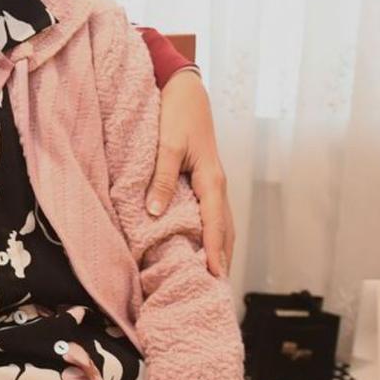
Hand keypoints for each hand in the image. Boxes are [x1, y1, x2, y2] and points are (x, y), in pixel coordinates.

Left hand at [145, 70, 234, 277]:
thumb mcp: (167, 146)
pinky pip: (213, 215)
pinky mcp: (206, 182)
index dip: (215, 250)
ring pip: (222, 224)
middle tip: (218, 289)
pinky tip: (206, 248)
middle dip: (223, 258)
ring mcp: (214, 184)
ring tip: (216, 277)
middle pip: (225, 229)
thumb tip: (155, 213)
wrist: (185, 91)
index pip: (215, 223)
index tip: (215, 274)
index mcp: (211, 179)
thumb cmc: (175, 115)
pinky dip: (213, 234)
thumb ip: (161, 179)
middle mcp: (217, 185)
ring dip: (221, 249)